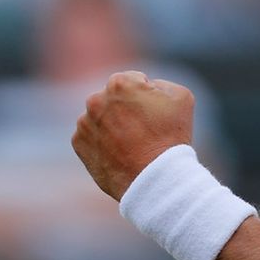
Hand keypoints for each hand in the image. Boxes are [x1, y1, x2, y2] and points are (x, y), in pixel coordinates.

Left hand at [72, 71, 194, 200]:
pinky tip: (120, 153)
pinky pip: (91, 136)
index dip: (147, 95)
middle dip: (125, 108)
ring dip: (112, 124)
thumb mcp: (181, 97)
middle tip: (143, 129)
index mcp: (119, 82)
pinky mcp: (79, 143)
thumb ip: (160, 83)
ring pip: (100, 117)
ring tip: (132, 144)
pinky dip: (102, 142)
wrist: (155, 178)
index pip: (133, 80)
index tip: (154, 113)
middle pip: (113, 98)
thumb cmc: (171, 136)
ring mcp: (84, 122)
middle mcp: (96, 99)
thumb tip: (146, 87)